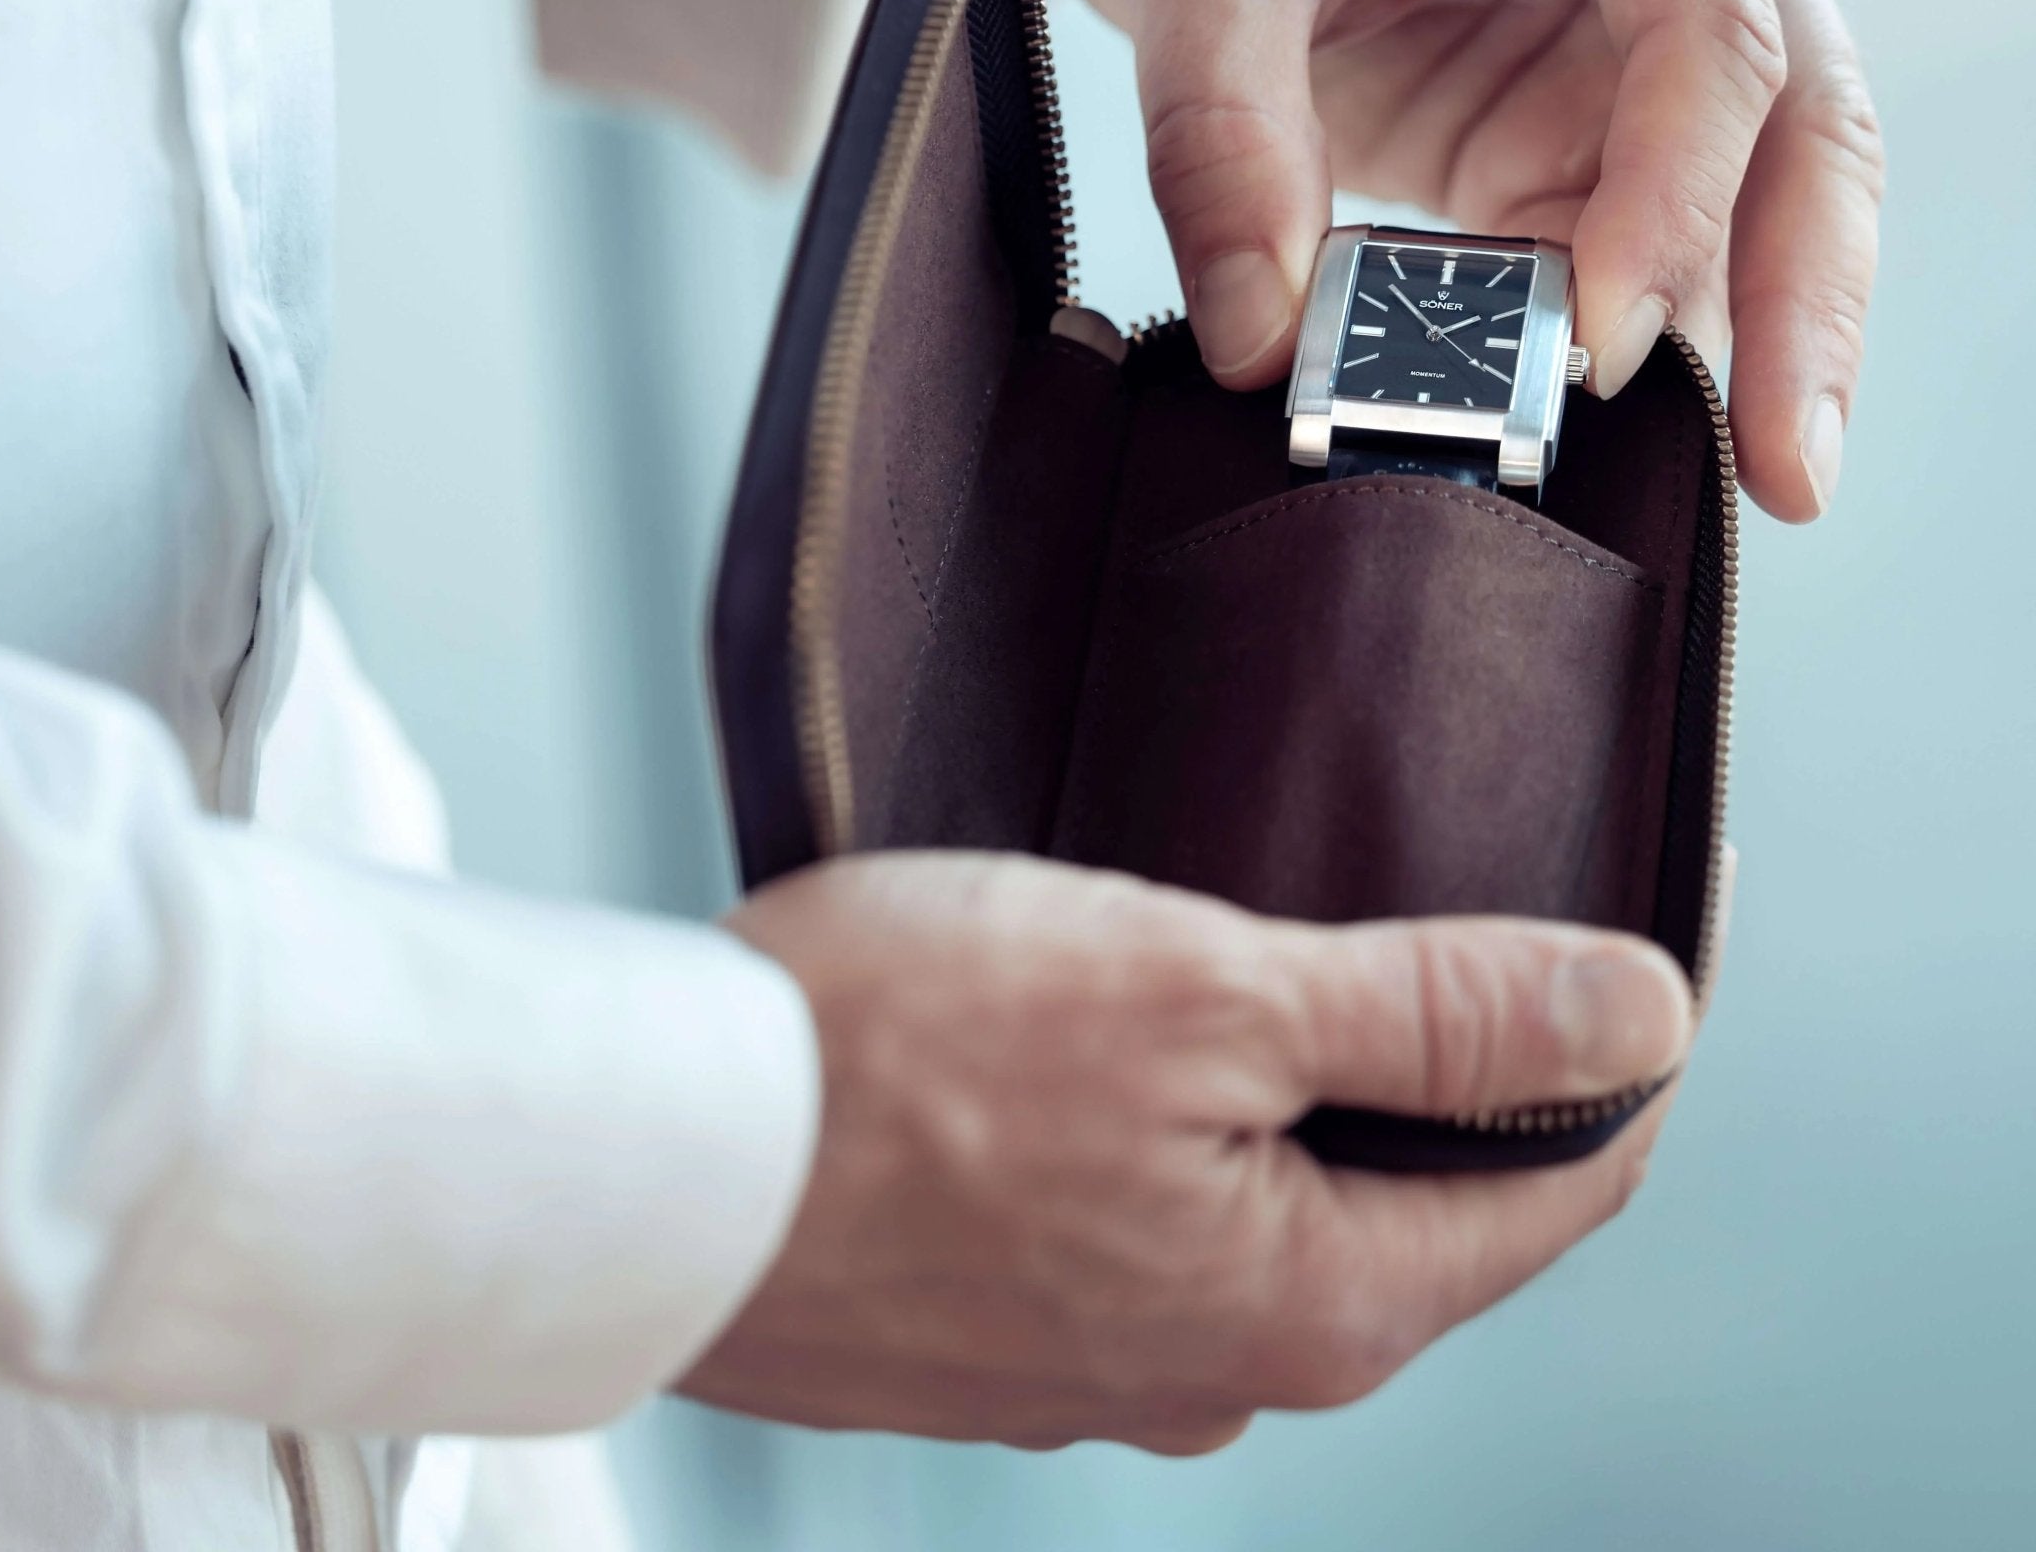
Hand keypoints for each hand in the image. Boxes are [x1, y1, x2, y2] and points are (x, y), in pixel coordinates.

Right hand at [683, 852, 1690, 1453]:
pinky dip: (1174, 1133)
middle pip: (1414, 1209)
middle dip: (1449, 1074)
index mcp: (1309, 1304)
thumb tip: (1647, 1014)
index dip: (1613, 1055)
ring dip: (1295, 1100)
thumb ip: (1436, 1012)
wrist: (645, 1159)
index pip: (1557, 1192)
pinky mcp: (998, 1329)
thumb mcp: (1205, 990)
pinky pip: (1147, 1225)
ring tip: (1257, 969)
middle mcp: (1218, 1367)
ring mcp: (1099, 1363)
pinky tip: (1114, 1055)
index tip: (1631, 939)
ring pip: (1270, 1212)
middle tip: (1428, 924)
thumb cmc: (901, 1057)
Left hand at [993, 0, 1883, 521]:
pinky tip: (1611, 441)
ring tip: (1726, 492)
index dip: (1677, 199)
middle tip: (1784, 474)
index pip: (1715, 34)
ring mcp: (1637, 43)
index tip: (1604, 344)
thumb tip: (1262, 340)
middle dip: (1803, 308)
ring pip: (1744, 213)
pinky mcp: (1574, 133)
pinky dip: (1625, 347)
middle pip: (1798, 132)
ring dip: (1737, 350)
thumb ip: (1222, 137)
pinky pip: (1630, 256)